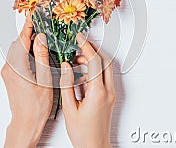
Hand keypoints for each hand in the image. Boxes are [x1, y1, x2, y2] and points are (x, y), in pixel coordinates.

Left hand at [1, 18, 52, 147]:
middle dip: (29, 33)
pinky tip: (36, 52)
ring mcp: (7, 72)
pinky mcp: (9, 75)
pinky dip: (25, 51)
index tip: (33, 14)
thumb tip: (41, 38)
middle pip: (18, 43)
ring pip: (16, 49)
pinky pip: (16, 57)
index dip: (29, 25)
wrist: (25, 122)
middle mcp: (8, 68)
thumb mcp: (45, 79)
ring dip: (27, 42)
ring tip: (41, 37)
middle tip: (42, 25)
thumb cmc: (36, 106)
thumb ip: (42, 56)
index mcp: (17, 67)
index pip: (22, 40)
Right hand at [60, 33, 115, 147]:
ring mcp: (110, 94)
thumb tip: (65, 66)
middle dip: (93, 49)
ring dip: (94, 59)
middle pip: (105, 61)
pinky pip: (104, 77)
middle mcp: (107, 91)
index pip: (94, 62)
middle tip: (80, 43)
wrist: (94, 147)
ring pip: (106, 68)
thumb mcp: (69, 108)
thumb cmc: (82, 133)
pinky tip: (82, 73)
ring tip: (77, 59)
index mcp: (97, 93)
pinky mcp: (109, 98)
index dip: (86, 46)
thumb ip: (67, 84)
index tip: (79, 38)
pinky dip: (94, 70)